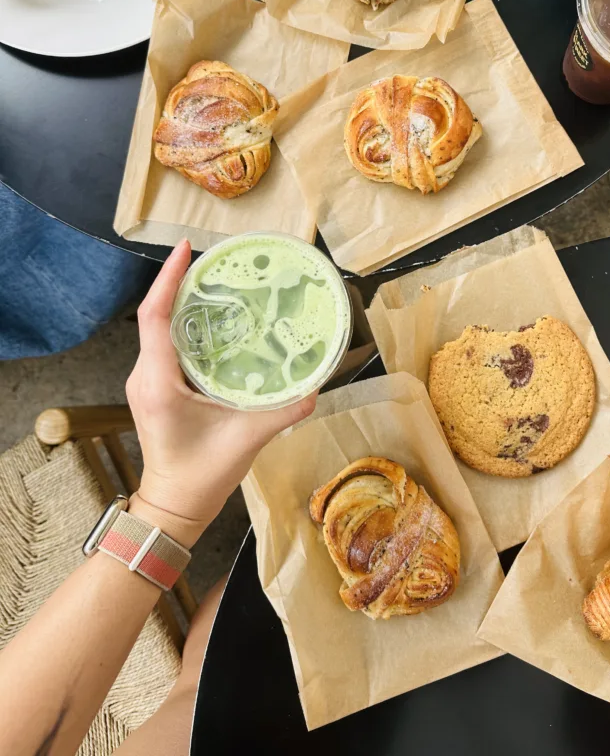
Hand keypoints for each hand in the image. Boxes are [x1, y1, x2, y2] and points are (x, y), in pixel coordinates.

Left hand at [126, 240, 316, 546]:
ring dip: (184, 303)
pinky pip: (167, 345)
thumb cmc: (201, 477)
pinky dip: (187, 326)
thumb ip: (284, 411)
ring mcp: (147, 382)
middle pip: (157, 315)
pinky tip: (215, 321)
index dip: (169, 278)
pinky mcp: (156, 388)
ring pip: (161, 329)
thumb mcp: (246, 439)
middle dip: (181, 282)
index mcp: (158, 381)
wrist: (174, 508)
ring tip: (217, 282)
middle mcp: (145, 375)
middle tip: (214, 260)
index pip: (155, 316)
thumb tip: (317, 386)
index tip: (187, 249)